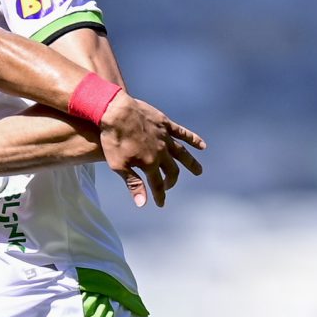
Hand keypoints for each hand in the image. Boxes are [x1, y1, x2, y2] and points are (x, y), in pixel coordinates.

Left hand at [96, 91, 204, 206]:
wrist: (116, 112)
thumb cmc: (113, 140)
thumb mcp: (119, 165)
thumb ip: (133, 183)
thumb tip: (142, 203)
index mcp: (149, 163)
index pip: (157, 185)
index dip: (160, 196)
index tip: (160, 204)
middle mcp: (161, 152)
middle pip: (171, 171)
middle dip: (171, 181)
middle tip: (168, 186)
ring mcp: (165, 137)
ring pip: (182, 154)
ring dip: (191, 163)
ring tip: (199, 171)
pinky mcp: (165, 124)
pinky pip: (183, 133)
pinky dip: (193, 139)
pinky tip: (202, 146)